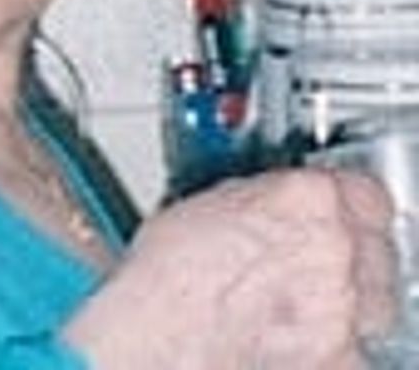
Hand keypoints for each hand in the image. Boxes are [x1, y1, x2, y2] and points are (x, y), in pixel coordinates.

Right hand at [64, 168, 395, 369]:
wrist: (169, 332)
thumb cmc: (173, 271)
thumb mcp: (212, 203)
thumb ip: (262, 199)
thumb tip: (264, 204)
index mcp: (308, 198)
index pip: (362, 189)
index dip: (343, 199)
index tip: (331, 204)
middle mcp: (338, 248)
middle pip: (371, 242)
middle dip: (346, 245)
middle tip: (309, 249)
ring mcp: (345, 306)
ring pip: (372, 296)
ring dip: (345, 293)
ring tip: (299, 294)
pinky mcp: (342, 358)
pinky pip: (352, 344)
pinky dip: (329, 340)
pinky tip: (290, 331)